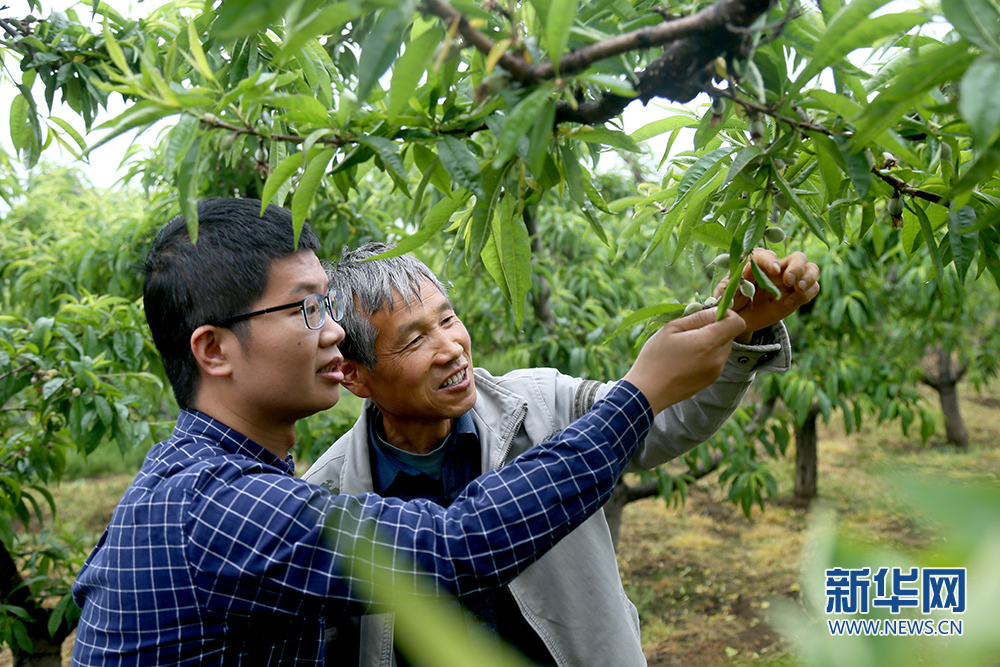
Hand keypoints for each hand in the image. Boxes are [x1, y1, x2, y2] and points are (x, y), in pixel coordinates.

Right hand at [624, 308, 745, 413]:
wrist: (648, 392)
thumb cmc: (655, 358)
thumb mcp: (671, 329)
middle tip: (692, 330)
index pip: (737, 323)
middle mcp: (717, 358)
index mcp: (708, 343)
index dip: (727, 314)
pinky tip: (688, 358)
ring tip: (687, 345)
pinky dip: (708, 354)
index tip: (710, 315)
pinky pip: (717, 359)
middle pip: (730, 334)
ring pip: (724, 346)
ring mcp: (716, 371)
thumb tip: (716, 310)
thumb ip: (697, 317)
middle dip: (716, 327)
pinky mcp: (711, 379)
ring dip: (712, 341)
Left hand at [713, 249, 819, 341]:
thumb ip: (735, 282)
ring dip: (809, 277)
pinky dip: (806, 295)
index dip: (771, 260)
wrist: (739, 319)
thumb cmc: (731, 301)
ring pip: (810, 269)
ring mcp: (789, 281)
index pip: (766, 255)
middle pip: (797, 257)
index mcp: (756, 263)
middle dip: (797, 267)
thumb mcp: (727, 292)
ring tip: (799, 288)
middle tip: (789, 281)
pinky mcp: (796, 295)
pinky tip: (788, 304)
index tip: (773, 270)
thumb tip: (748, 269)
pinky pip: (812, 289)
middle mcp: (776, 268)